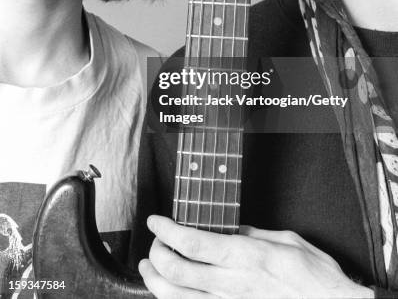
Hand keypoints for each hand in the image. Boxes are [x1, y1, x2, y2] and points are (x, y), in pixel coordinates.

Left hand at [138, 216, 373, 298]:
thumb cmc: (314, 277)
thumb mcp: (286, 239)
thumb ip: (252, 232)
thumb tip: (228, 226)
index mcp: (245, 256)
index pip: (193, 242)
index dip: (167, 230)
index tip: (156, 220)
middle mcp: (232, 284)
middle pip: (177, 271)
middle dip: (156, 254)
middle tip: (153, 242)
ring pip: (178, 298)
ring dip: (156, 282)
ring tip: (149, 268)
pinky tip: (171, 291)